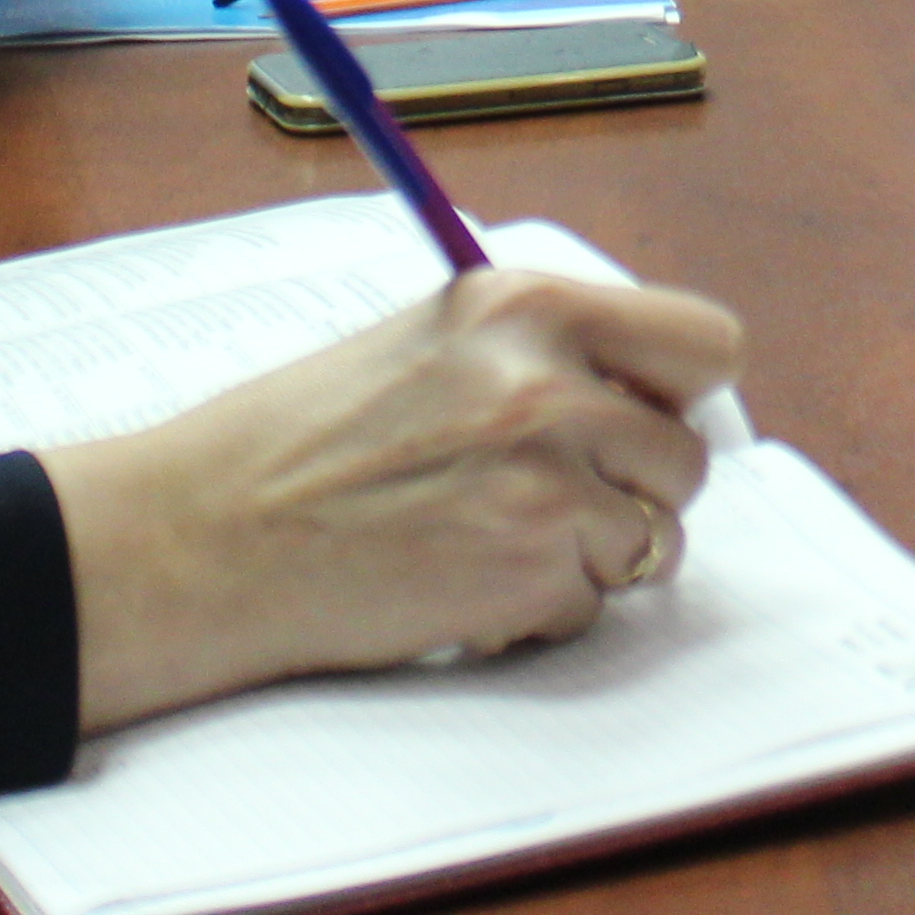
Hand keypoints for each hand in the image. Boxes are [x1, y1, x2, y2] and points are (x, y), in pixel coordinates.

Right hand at [45, 269, 741, 731]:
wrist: (209, 534)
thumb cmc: (300, 442)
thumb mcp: (432, 342)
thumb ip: (541, 352)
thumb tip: (642, 391)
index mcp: (527, 304)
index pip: (705, 342)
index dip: (680, 393)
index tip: (646, 418)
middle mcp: (552, 380)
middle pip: (688, 455)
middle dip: (634, 489)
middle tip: (549, 499)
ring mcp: (550, 477)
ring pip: (657, 538)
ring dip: (594, 555)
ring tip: (494, 539)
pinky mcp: (534, 567)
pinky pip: (595, 604)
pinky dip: (543, 610)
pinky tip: (465, 582)